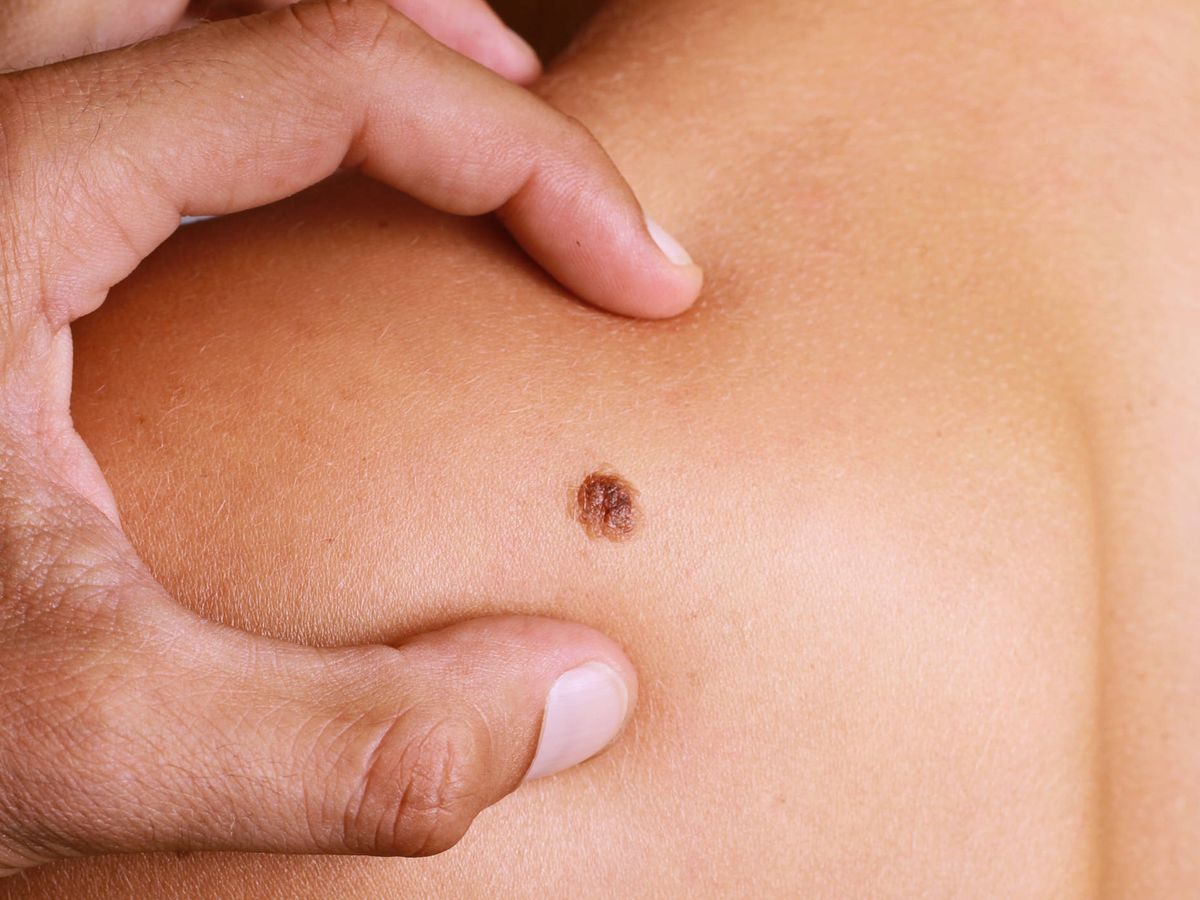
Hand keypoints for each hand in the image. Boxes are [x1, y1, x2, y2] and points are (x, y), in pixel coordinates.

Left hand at [0, 0, 701, 873]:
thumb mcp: (70, 740)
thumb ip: (339, 740)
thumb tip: (578, 701)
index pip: (329, 75)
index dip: (531, 161)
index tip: (645, 276)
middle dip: (428, 38)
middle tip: (542, 132)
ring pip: (139, 17)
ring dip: (314, 44)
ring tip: (432, 126)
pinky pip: (87, 107)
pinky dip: (215, 115)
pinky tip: (259, 227)